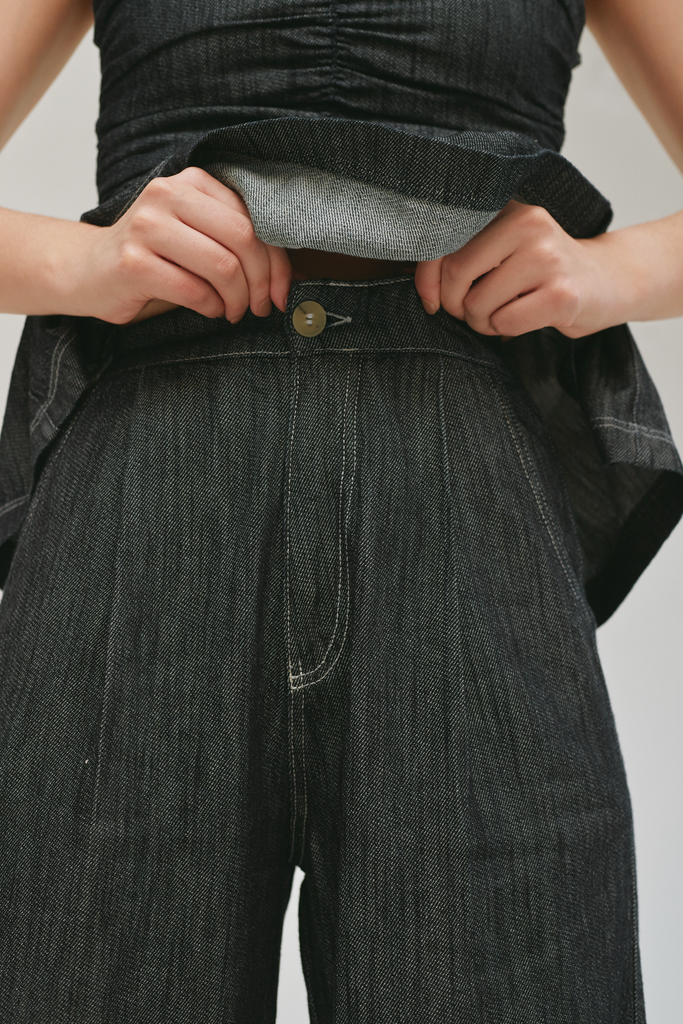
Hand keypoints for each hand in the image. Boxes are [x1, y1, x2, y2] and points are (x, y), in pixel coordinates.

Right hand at [64, 167, 292, 324]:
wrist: (90, 271)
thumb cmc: (155, 257)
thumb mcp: (197, 234)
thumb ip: (234, 239)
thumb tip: (287, 273)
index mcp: (191, 182)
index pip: (253, 219)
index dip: (276, 260)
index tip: (281, 291)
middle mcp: (167, 195)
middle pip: (242, 239)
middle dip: (260, 282)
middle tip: (260, 307)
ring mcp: (147, 227)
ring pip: (222, 266)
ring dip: (237, 299)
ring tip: (233, 311)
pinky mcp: (133, 262)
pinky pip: (194, 291)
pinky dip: (211, 308)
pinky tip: (209, 310)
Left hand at [413, 199, 651, 338]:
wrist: (608, 280)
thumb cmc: (544, 271)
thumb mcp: (504, 249)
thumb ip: (464, 257)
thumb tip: (424, 289)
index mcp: (508, 208)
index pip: (445, 240)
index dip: (427, 278)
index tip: (431, 301)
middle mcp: (528, 224)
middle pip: (456, 274)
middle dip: (456, 305)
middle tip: (475, 311)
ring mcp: (547, 258)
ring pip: (478, 305)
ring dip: (484, 322)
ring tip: (507, 311)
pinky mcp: (561, 293)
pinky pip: (504, 323)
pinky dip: (506, 330)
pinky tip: (526, 318)